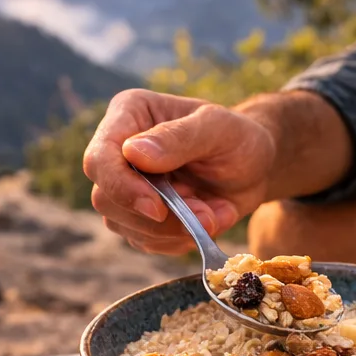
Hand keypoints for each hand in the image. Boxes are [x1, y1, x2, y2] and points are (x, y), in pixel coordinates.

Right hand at [82, 90, 277, 254]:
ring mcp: (125, 187)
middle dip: (158, 218)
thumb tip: (133, 153)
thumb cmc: (237, 138)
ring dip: (174, 230)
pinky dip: (180, 239)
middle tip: (206, 216)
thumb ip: (178, 138)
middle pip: (106, 198)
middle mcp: (117, 151)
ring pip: (123, 224)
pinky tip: (209, 220)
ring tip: (216, 214)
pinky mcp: (137, 217)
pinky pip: (145, 241)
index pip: (100, 157)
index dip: (121, 187)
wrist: (255, 169)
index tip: (157, 209)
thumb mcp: (218, 128)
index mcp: (129, 115)